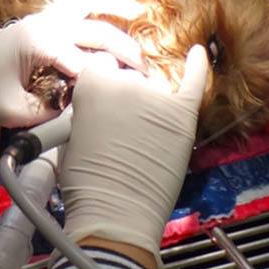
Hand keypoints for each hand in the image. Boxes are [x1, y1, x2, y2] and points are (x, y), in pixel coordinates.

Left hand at [0, 0, 145, 126]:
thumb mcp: (15, 111)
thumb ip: (51, 111)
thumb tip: (83, 110)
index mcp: (38, 44)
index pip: (83, 62)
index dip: (103, 81)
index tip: (121, 96)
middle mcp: (44, 25)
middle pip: (95, 31)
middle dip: (123, 50)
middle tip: (145, 71)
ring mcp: (43, 19)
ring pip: (85, 2)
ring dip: (113, 5)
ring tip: (138, 9)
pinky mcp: (41, 21)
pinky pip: (75, 4)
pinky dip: (97, 1)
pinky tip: (113, 6)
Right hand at [58, 45, 209, 268]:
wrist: (117, 215)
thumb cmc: (86, 185)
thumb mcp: (68, 139)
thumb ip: (85, 110)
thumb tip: (97, 106)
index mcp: (91, 86)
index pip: (100, 66)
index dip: (102, 85)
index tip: (103, 102)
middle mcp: (125, 84)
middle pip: (129, 78)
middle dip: (126, 99)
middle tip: (121, 132)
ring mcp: (156, 99)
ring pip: (155, 88)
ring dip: (151, 103)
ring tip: (144, 135)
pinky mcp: (182, 116)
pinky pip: (193, 83)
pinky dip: (198, 67)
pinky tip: (200, 53)